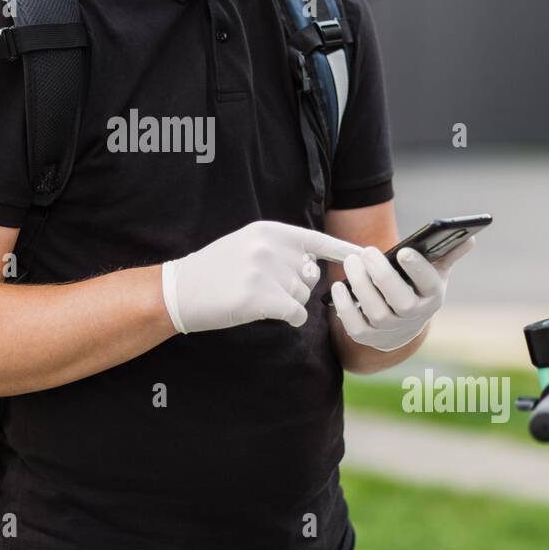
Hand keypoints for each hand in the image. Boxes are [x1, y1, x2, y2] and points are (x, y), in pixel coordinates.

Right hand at [161, 221, 360, 333]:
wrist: (179, 290)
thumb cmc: (214, 272)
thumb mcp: (247, 247)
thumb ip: (280, 251)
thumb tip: (314, 268)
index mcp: (268, 231)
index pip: (317, 241)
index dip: (345, 252)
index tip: (369, 258)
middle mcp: (269, 246)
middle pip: (309, 276)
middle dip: (296, 288)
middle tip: (264, 290)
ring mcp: (263, 271)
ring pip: (302, 296)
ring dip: (287, 304)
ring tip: (255, 299)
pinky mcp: (258, 297)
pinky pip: (295, 313)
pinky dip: (290, 318)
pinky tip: (266, 315)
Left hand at [329, 237, 474, 351]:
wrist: (402, 325)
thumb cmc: (417, 288)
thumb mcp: (434, 271)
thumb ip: (448, 253)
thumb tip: (470, 237)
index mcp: (432, 296)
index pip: (430, 284)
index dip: (418, 269)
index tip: (404, 251)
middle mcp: (414, 316)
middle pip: (400, 300)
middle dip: (382, 275)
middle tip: (366, 252)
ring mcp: (391, 329)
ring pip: (376, 311)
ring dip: (360, 285)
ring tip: (351, 262)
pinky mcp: (369, 338)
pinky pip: (354, 326)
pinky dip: (345, 307)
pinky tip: (338, 286)